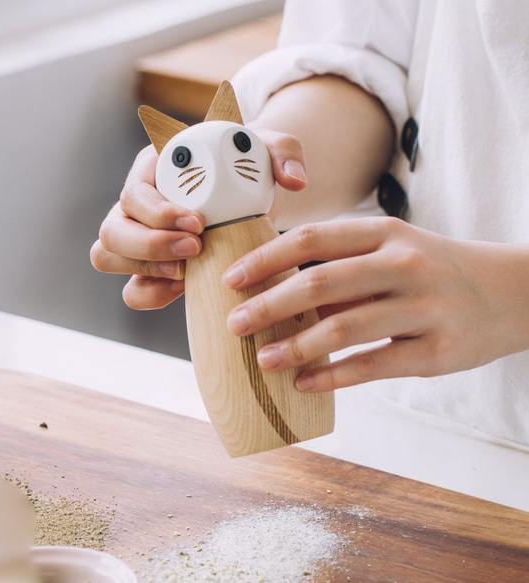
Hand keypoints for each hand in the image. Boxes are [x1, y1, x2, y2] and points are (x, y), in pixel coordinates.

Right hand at [90, 131, 307, 309]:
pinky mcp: (150, 267)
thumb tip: (296, 181)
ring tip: (189, 271)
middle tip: (196, 249)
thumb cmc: (248, 167)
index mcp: (155, 168)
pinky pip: (132, 290)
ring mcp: (138, 236)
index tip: (199, 223)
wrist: (246, 194)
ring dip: (147, 270)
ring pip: (109, 256)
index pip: (135, 193)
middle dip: (152, 246)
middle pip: (113, 230)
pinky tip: (187, 287)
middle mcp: (137, 203)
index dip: (160, 213)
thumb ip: (284, 153)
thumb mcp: (268, 151)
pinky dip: (152, 294)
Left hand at [222, 217, 528, 390]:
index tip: (231, 279)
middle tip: (235, 324)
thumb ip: (342, 265)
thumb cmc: (433, 269)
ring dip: (296, 347)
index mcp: (385, 233)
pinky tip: (304, 382)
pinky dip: (333, 377)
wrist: (509, 291)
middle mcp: (403, 265)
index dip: (266, 259)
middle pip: (321, 283)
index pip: (312, 240)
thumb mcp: (393, 249)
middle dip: (269, 305)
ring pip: (344, 328)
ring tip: (263, 359)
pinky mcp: (437, 351)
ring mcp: (424, 308)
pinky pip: (374, 366)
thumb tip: (277, 289)